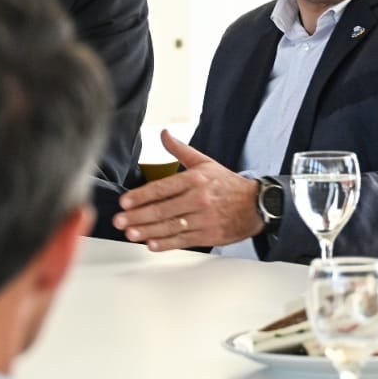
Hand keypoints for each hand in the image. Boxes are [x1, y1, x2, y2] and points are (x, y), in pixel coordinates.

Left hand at [112, 131, 263, 250]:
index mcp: (196, 180)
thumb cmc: (228, 185)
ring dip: (148, 231)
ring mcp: (204, 219)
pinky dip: (166, 243)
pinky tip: (152, 244)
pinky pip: (183, 241)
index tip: (125, 202)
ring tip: (131, 233)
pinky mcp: (209, 236)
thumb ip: (181, 150)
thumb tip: (164, 134)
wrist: (257, 205)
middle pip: (163, 210)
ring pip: (170, 227)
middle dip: (138, 216)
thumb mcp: (206, 163)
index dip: (141, 196)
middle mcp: (199, 199)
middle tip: (120, 221)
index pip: (163, 188)